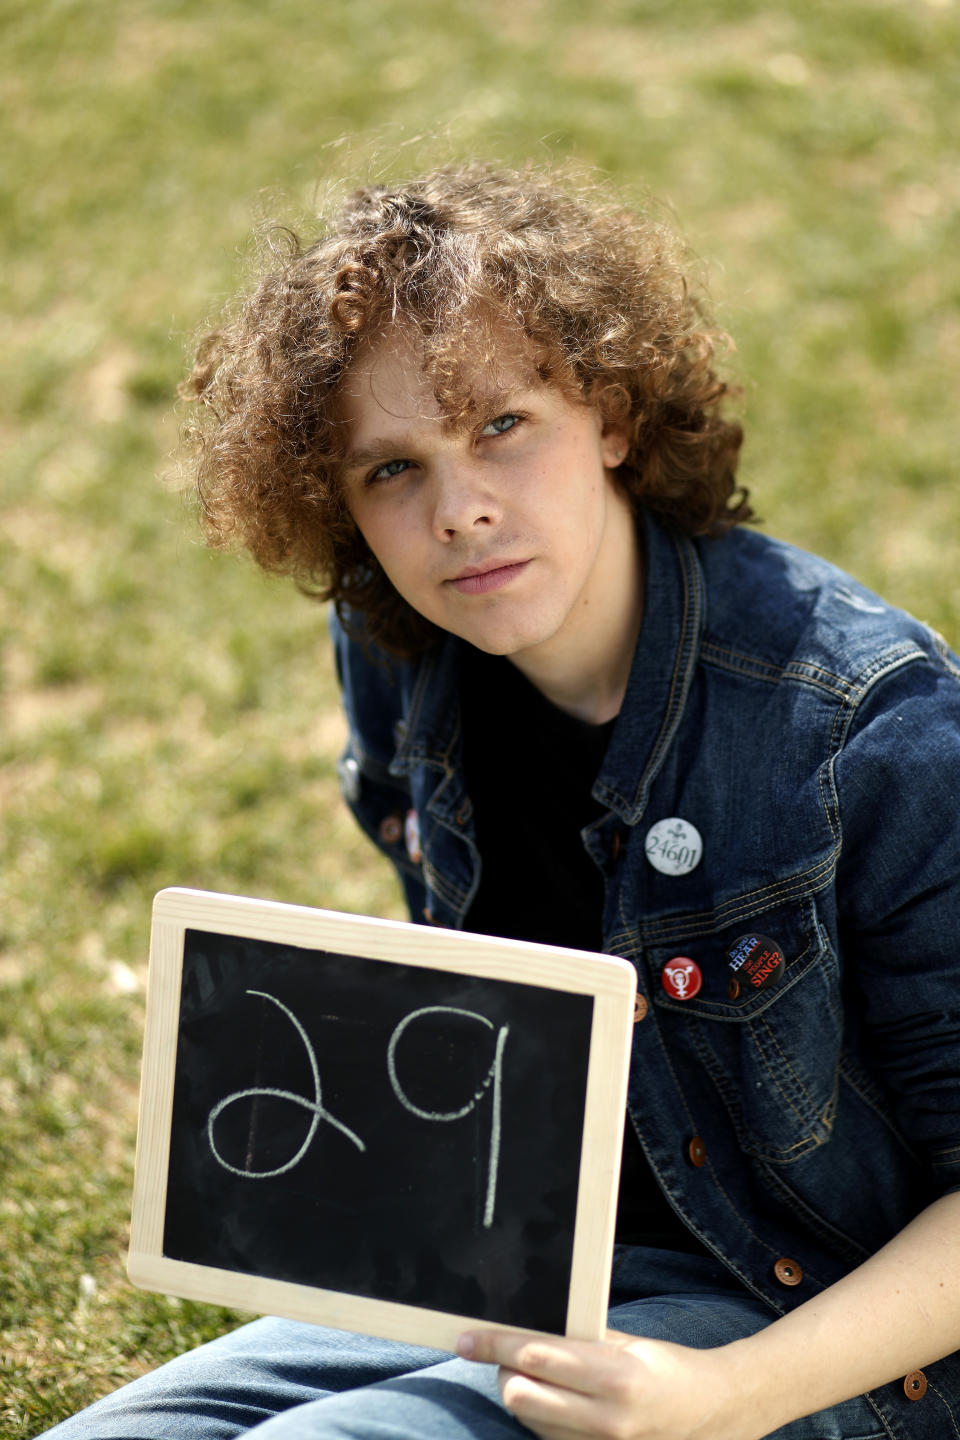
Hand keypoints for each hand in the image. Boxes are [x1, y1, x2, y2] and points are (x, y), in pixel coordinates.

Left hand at [456, 1327, 755, 1439]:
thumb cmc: (666, 1368)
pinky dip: (539, 1417)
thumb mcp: (626, 1342)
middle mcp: (605, 1419)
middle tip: (505, 1353)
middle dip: (504, 1372)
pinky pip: (547, 1439)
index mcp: (614, 1377)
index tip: (467, 1338)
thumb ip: (578, 1337)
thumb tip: (526, 1325)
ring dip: (520, 1394)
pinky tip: (551, 1399)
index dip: (496, 1345)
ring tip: (535, 1374)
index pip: (536, 1356)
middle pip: (520, 1397)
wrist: (710, 1414)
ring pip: (528, 1421)